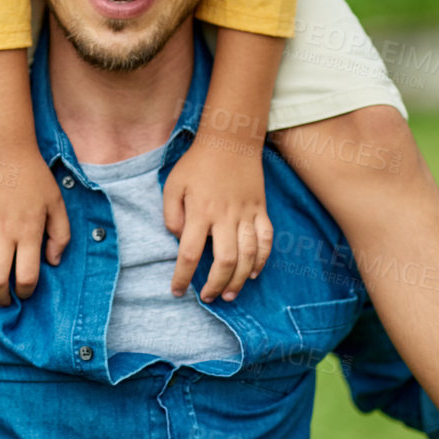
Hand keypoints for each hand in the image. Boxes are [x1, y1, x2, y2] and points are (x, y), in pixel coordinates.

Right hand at [0, 141, 69, 304]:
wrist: (3, 147)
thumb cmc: (32, 174)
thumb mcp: (56, 202)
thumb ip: (61, 235)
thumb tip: (53, 262)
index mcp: (29, 232)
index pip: (26, 277)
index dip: (26, 291)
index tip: (25, 291)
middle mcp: (3, 234)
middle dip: (0, 298)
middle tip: (3, 298)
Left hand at [162, 134, 272, 302]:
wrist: (230, 141)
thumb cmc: (197, 164)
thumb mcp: (172, 185)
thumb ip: (171, 215)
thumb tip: (178, 240)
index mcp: (200, 212)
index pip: (190, 254)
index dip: (182, 277)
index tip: (177, 291)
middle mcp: (225, 216)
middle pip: (225, 261)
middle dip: (215, 284)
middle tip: (207, 297)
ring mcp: (247, 214)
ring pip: (248, 255)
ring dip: (239, 279)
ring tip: (229, 294)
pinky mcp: (261, 210)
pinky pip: (266, 240)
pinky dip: (262, 260)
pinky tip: (254, 273)